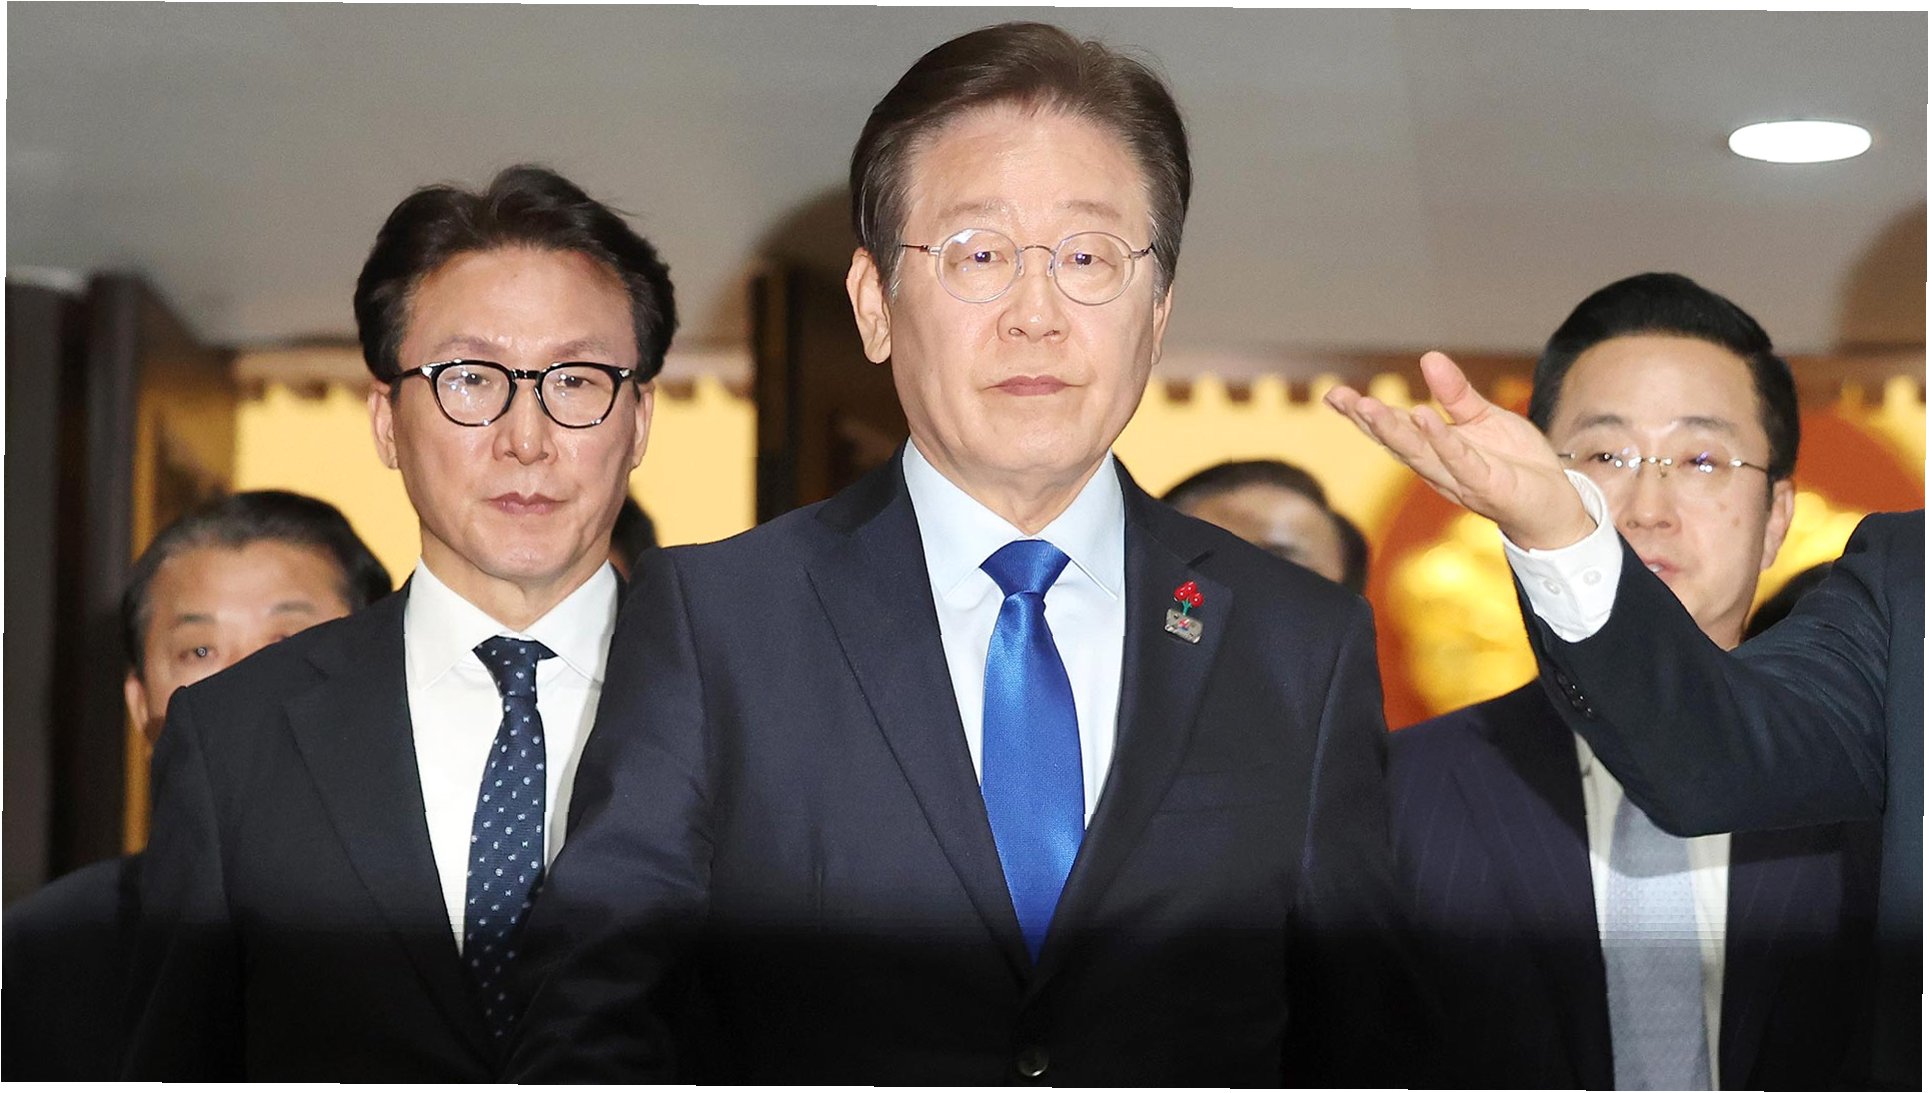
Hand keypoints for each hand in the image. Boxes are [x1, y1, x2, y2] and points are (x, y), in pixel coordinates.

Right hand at [1324, 351, 1594, 549]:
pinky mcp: (1486, 485)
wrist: (1556, 504)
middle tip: (1340, 398)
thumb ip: (1456, 393)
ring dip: (1393, 430)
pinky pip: (1460, 460)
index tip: (1333, 395)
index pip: (1392, 430)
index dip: (1362, 414)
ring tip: (1369, 406)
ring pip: (1420, 453)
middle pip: (1396, 443)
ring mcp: (1460, 479)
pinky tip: (1423, 417)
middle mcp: (1438, 468)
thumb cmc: (1515, 464)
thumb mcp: (1485, 418)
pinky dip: (1440, 440)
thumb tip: (1429, 357)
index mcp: (1434, 450)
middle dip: (1367, 421)